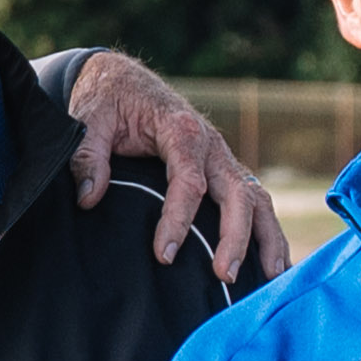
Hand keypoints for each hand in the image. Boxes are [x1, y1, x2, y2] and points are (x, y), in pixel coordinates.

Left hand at [64, 57, 293, 286]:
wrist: (124, 83)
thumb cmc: (110, 103)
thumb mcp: (90, 120)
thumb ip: (88, 157)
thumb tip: (89, 198)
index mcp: (182, 130)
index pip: (189, 181)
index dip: (178, 219)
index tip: (164, 254)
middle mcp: (211, 145)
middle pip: (236, 193)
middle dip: (235, 236)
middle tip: (223, 275)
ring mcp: (222, 160)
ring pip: (256, 198)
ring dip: (266, 237)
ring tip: (271, 277)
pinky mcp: (223, 173)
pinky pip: (253, 202)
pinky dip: (266, 232)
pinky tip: (272, 266)